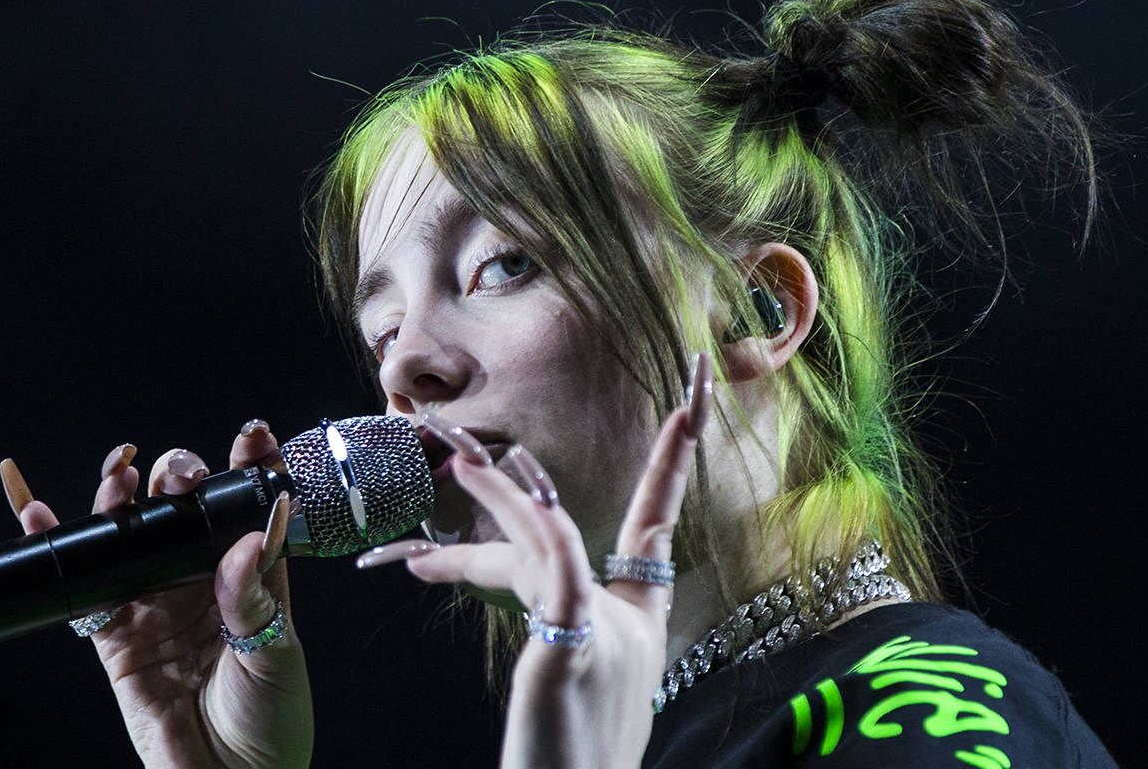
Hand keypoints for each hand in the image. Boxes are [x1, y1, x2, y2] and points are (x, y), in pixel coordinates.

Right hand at [0, 420, 312, 767]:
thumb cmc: (272, 716)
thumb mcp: (276, 652)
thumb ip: (255, 596)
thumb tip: (248, 538)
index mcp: (253, 575)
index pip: (249, 507)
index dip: (249, 467)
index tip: (254, 435)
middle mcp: (202, 580)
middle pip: (183, 510)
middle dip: (179, 475)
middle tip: (182, 472)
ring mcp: (157, 602)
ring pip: (132, 534)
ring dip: (121, 496)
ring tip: (121, 470)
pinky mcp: (116, 634)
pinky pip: (85, 583)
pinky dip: (59, 544)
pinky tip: (38, 509)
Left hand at [360, 354, 712, 768]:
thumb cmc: (580, 752)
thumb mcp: (584, 678)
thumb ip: (573, 619)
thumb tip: (547, 583)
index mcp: (639, 623)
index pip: (656, 527)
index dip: (671, 468)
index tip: (686, 412)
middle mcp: (630, 622)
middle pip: (578, 528)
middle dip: (562, 472)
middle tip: (492, 440)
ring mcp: (605, 636)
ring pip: (552, 540)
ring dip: (502, 494)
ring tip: (460, 462)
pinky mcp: (569, 656)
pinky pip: (556, 577)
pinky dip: (531, 527)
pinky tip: (488, 498)